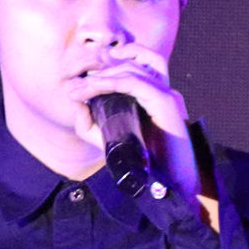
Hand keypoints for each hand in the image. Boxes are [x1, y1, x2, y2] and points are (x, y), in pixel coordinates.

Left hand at [68, 44, 199, 199]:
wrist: (171, 183)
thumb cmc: (144, 163)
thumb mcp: (107, 140)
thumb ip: (90, 124)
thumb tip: (76, 102)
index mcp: (155, 97)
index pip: (137, 66)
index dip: (108, 67)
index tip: (81, 83)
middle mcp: (163, 92)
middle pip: (133, 64)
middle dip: (101, 72)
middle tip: (76, 87)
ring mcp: (167, 95)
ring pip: (133, 71)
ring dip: (102, 77)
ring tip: (81, 89)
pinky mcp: (165, 103)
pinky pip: (136, 84)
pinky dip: (112, 83)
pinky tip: (94, 89)